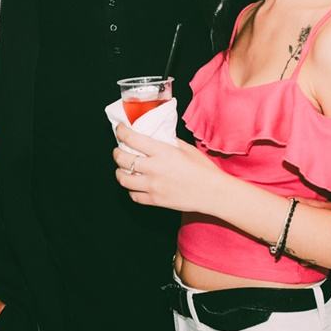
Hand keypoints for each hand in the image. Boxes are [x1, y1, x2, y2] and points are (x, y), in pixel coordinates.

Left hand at [113, 125, 228, 214]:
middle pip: (122, 159)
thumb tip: (155, 136)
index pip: (132, 139)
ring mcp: (153, 186)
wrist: (213, 193)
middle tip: (119, 150)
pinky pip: (133, 195)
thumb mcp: (186, 148)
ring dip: (120, 172)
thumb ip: (168, 142)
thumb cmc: (203, 169)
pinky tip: (135, 184)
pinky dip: (131, 189)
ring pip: (123, 179)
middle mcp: (154, 168)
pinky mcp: (155, 200)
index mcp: (162, 152)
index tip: (120, 130)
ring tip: (123, 169)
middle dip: (117, 153)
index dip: (121, 132)